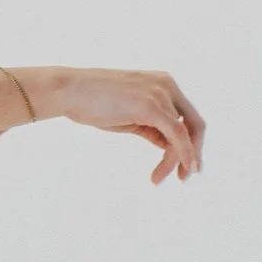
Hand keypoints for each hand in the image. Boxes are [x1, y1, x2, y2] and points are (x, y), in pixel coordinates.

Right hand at [40, 67, 204, 183]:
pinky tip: (179, 169)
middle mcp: (166, 85)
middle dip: (193, 153)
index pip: (187, 117)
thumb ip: (152, 126)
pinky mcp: (151, 106)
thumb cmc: (90, 101)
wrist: (67, 90)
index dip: (191, 142)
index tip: (186, 165)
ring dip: (177, 160)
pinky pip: (177, 134)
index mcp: (162, 83)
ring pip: (183, 135)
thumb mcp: (129, 114)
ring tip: (158, 178)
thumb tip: (169, 144)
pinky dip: (183, 154)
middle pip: (194, 125)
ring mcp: (160, 94)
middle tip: (186, 176)